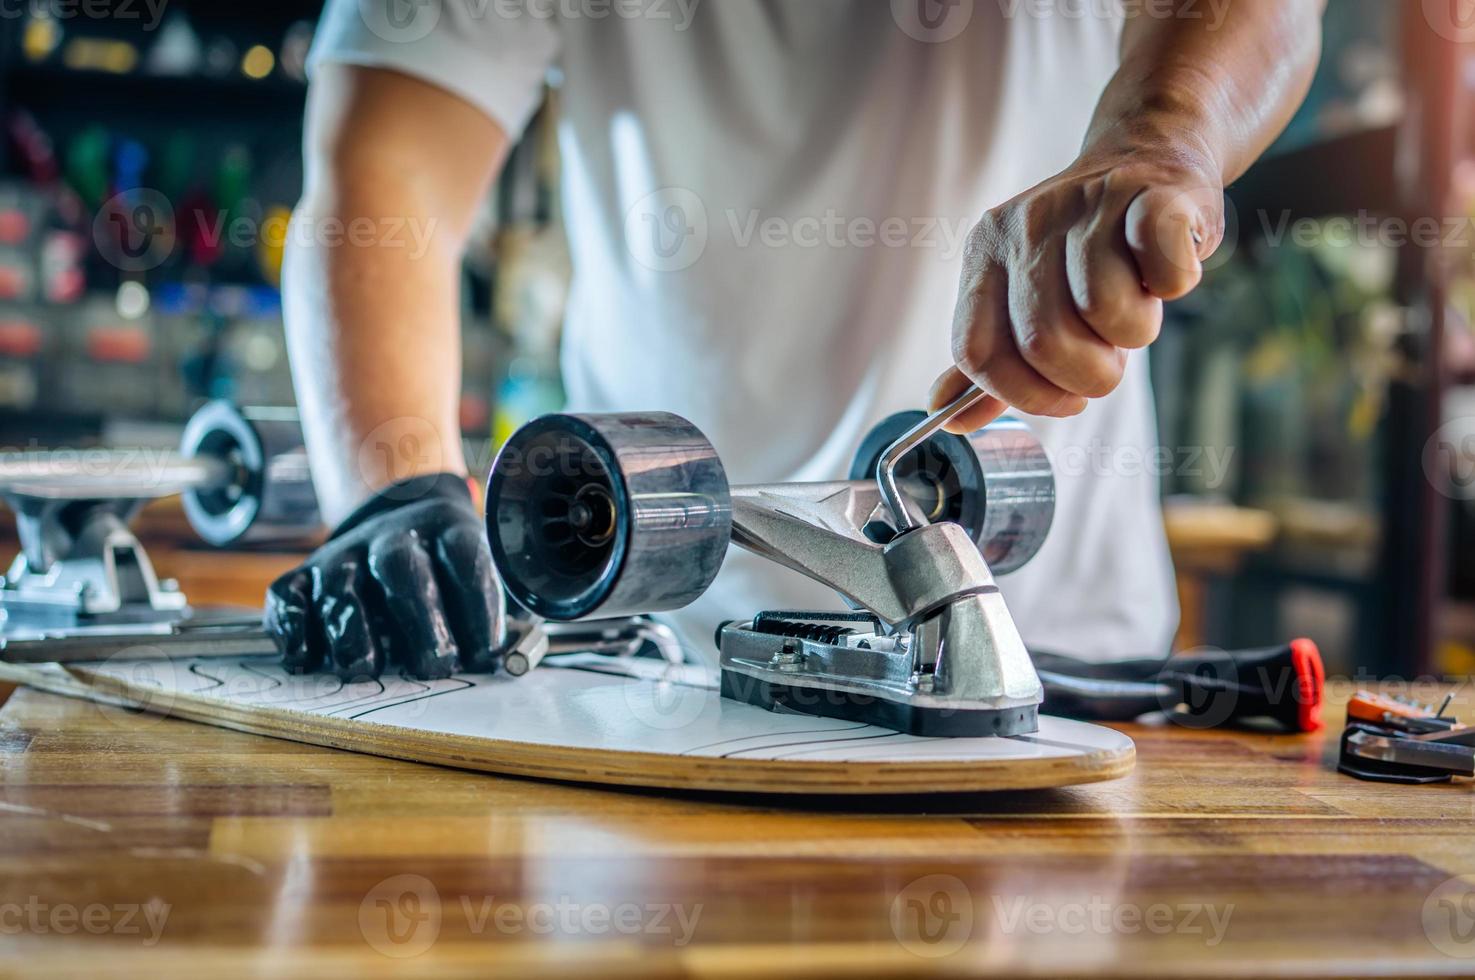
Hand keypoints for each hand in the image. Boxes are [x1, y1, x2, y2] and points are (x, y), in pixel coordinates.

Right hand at [265, 472, 506, 679]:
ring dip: (351, 629)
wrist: (396, 519)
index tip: (485, 655)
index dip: (479, 608)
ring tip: (363, 668)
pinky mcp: (303, 575)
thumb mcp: (475, 579)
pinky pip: (288, 596)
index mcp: (446, 530)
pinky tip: (302, 659)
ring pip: (341, 584)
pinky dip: (291, 627)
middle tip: (434, 667)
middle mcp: (392, 536)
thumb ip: (484, 617)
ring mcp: (343, 553)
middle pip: (402, 570)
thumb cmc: (445, 573)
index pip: (465, 560)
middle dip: (420, 621)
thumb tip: (500, 666)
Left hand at [930, 135, 1224, 431]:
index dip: (1024, 394)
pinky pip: (1164, 273)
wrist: (1150, 157)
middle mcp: (1026, 226)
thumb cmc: (1088, 250)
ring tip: (1137, 303)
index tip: (1064, 400)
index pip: (977, 350)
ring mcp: (1088, 204)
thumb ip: (990, 355)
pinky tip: (1164, 272)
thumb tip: (944, 413)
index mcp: (985, 253)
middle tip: (1109, 357)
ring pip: (1104, 311)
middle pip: (1042, 343)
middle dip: (1088, 376)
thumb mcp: (1024, 297)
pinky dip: (1173, 287)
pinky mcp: (1154, 195)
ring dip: (1134, 332)